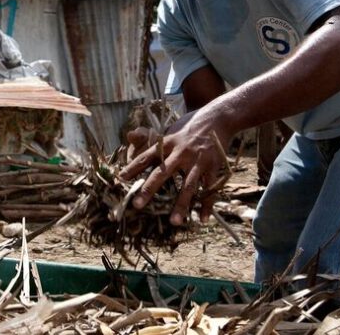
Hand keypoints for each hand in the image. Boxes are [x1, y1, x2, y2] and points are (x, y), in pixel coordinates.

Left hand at [119, 107, 230, 225]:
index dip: (133, 168)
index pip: (146, 156)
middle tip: (137, 205)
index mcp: (167, 143)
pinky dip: (206, 205)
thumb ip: (153, 140)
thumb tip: (130, 137)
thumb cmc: (190, 126)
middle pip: (163, 173)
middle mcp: (181, 152)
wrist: (218, 117)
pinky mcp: (213, 166)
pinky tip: (202, 219)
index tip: (121, 179)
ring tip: (173, 221)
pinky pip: (210, 189)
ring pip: (188, 186)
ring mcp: (198, 160)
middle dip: (149, 189)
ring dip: (181, 205)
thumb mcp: (170, 129)